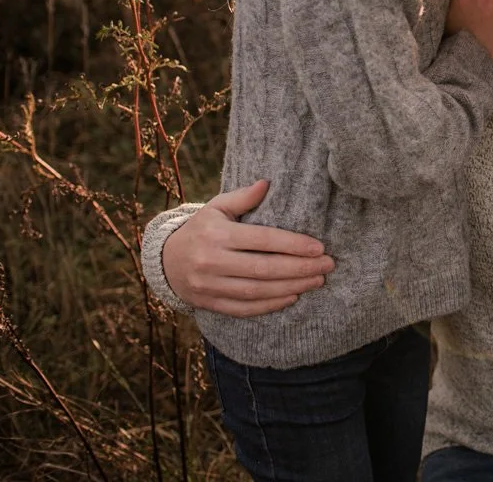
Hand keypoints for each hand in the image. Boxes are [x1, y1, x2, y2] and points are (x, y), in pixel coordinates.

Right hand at [163, 180, 334, 317]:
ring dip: (290, 288)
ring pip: (256, 291)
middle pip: (263, 268)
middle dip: (299, 268)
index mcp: (216, 234)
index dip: (293, 244)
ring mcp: (209, 286)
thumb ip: (243, 197)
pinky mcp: (209, 303)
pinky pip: (242, 309)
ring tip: (316, 281)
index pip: (262, 239)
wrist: (165, 260)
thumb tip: (268, 183)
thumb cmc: (202, 229)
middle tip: (327, 265)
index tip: (319, 247)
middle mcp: (211, 261)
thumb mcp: (216, 207)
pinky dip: (269, 306)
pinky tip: (291, 297)